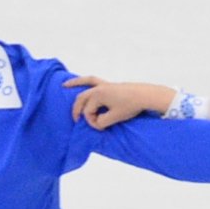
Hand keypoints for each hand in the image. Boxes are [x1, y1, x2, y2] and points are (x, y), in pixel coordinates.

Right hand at [61, 76, 176, 129]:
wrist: (145, 95)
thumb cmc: (130, 106)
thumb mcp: (115, 117)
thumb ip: (102, 122)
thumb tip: (97, 123)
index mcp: (98, 95)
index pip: (88, 111)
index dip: (92, 121)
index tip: (101, 127)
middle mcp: (99, 88)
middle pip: (82, 98)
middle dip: (78, 110)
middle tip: (75, 120)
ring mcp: (104, 84)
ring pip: (85, 82)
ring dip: (74, 83)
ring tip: (64, 85)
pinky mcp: (110, 85)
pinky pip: (93, 81)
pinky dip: (85, 81)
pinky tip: (83, 83)